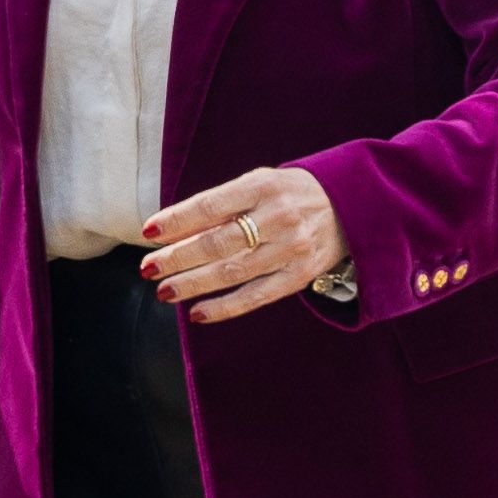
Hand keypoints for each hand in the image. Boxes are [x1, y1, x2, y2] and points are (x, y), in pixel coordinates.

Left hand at [140, 166, 347, 323]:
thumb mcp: (257, 184)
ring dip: (193, 284)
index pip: (210, 206)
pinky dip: (225, 307)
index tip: (148, 232)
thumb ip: (220, 204)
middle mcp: (279, 217)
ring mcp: (291, 249)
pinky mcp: (300, 275)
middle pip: (218, 242)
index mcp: (262, 187)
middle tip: (148, 268)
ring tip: (164, 291)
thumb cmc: (288, 193)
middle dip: (178, 257)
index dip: (176, 220)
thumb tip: (171, 230)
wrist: (349, 206)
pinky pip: (257, 296)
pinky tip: (197, 313)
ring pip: (233, 272)